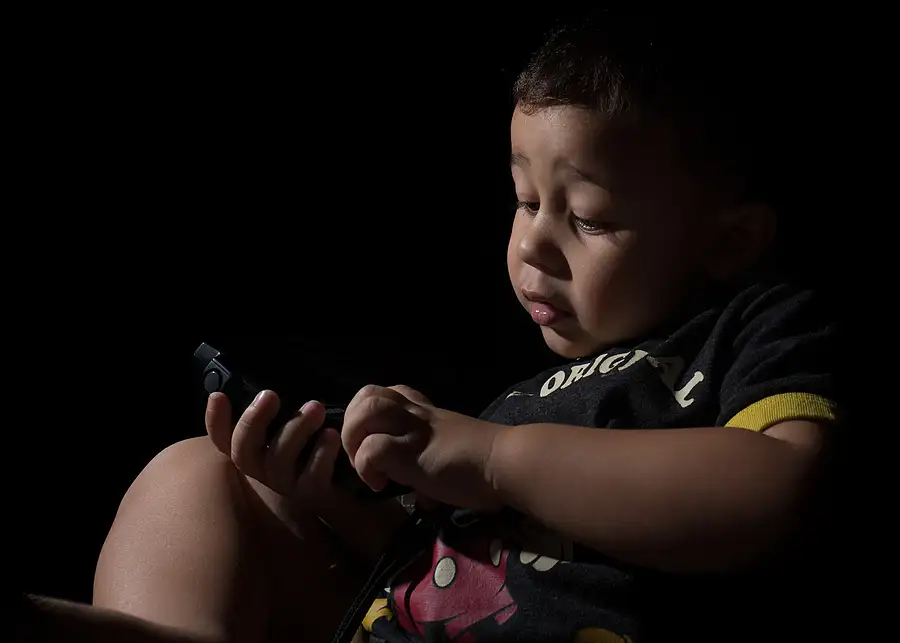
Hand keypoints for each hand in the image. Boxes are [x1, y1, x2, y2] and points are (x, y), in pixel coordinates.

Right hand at [205, 391, 407, 561]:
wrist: (362, 497)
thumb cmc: (327, 456)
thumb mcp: (303, 432)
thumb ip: (283, 417)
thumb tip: (268, 391)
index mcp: (260, 455)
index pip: (225, 443)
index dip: (215, 423)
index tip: (219, 396)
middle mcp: (267, 474)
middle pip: (244, 453)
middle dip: (252, 422)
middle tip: (270, 395)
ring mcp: (290, 488)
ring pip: (278, 461)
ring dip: (295, 430)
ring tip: (316, 408)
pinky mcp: (316, 496)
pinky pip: (311, 477)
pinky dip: (321, 453)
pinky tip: (332, 436)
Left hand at [341, 384, 503, 511]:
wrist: (506, 464)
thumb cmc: (487, 464)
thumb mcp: (451, 451)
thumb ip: (429, 460)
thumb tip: (421, 492)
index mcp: (425, 411)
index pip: (387, 393)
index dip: (373, 415)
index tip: (379, 441)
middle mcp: (415, 413)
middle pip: (366, 395)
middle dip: (353, 424)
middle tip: (363, 456)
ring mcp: (411, 429)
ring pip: (364, 411)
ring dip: (355, 440)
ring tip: (367, 467)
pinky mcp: (410, 451)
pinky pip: (371, 449)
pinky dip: (367, 468)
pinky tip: (381, 485)